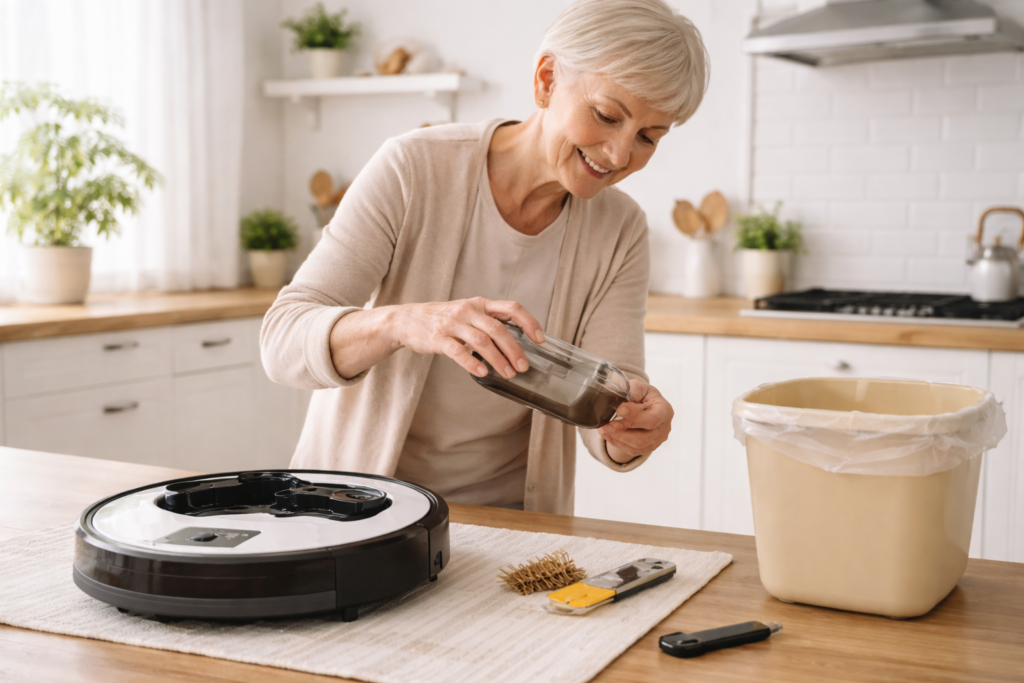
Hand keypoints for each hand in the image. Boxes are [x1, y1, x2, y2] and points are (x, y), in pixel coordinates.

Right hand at [391, 297, 543, 378]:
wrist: (408, 320)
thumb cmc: (443, 318)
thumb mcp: (468, 312)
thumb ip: (489, 321)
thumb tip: (518, 341)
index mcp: (480, 304)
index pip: (511, 308)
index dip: (529, 322)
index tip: (539, 339)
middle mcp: (468, 311)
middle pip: (498, 329)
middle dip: (514, 349)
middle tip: (523, 366)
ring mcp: (453, 324)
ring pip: (481, 342)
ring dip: (498, 360)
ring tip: (507, 373)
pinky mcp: (438, 338)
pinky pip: (458, 352)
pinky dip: (472, 363)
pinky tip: (483, 372)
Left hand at [596, 379, 672, 463]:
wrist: (642, 404)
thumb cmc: (641, 394)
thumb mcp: (637, 387)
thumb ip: (630, 391)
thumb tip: (616, 398)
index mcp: (664, 410)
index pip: (652, 419)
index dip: (634, 416)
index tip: (618, 410)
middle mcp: (663, 428)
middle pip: (644, 437)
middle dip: (623, 432)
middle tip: (606, 426)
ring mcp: (656, 440)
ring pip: (637, 446)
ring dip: (617, 438)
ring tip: (604, 429)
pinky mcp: (646, 448)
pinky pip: (631, 450)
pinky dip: (616, 443)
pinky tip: (607, 434)